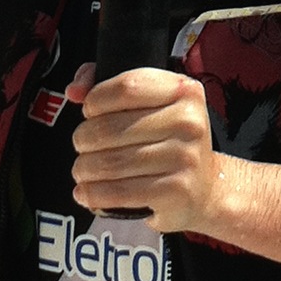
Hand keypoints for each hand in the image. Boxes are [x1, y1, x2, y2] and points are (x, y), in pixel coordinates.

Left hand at [67, 63, 223, 232]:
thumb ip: (110, 87)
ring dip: (84, 168)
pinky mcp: (175, 192)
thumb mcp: (153, 104)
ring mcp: (184, 158)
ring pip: (110, 162)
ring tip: (82, 169)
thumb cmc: (170, 141)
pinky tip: (86, 192)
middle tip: (81, 145)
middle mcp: (188, 121)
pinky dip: (93, 193)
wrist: (205, 188)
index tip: (90, 111)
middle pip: (111, 127)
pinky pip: (119, 193)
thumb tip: (74, 90)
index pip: (127, 87)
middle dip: (83, 138)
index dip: (96, 99)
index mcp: (184, 90)